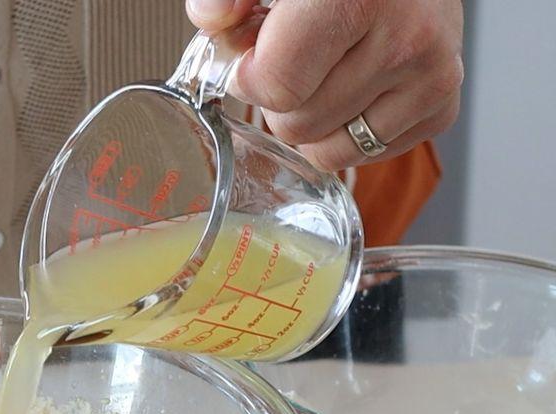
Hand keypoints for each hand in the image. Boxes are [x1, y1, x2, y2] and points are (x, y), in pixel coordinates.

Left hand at [186, 0, 463, 171]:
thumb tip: (210, 18)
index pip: (276, 87)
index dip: (249, 77)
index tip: (253, 54)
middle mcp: (405, 39)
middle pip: (297, 126)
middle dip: (280, 100)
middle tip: (296, 58)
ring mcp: (432, 75)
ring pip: (330, 154)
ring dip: (313, 122)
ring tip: (326, 72)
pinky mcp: (443, 104)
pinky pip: (367, 155)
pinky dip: (348, 132)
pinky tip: (355, 86)